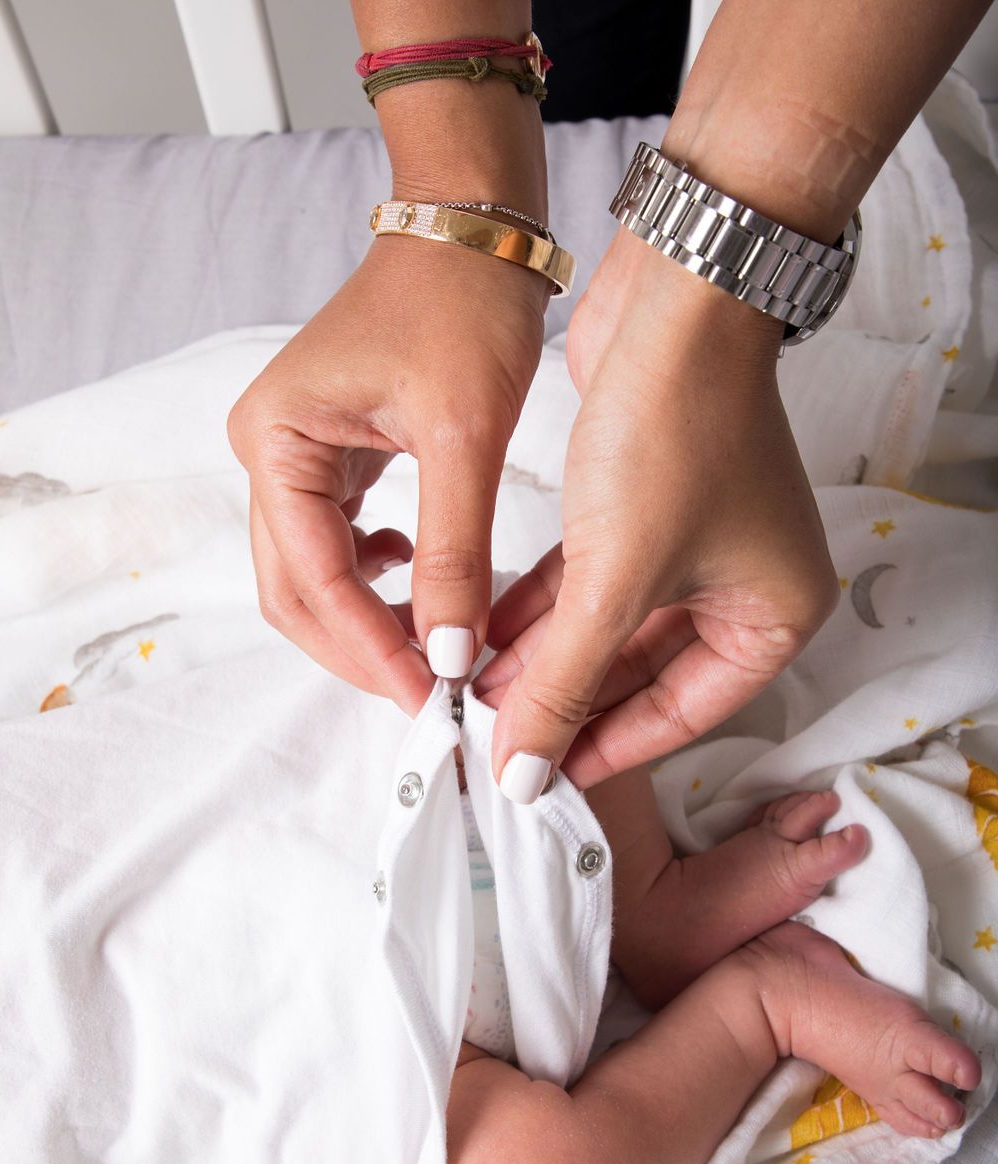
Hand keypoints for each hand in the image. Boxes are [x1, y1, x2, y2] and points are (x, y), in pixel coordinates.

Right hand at [227, 232, 546, 714]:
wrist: (474, 230)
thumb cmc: (462, 304)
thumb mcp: (464, 435)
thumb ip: (455, 552)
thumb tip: (448, 653)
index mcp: (276, 439)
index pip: (312, 577)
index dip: (368, 646)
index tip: (426, 695)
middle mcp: (269, 451)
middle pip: (295, 591)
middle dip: (360, 648)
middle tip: (428, 695)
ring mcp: (295, 456)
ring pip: (315, 577)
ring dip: (369, 623)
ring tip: (433, 653)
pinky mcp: (331, 458)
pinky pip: (338, 546)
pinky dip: (377, 583)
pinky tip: (423, 585)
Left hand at [475, 229, 838, 795]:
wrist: (673, 303)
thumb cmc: (674, 435)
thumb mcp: (615, 581)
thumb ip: (564, 684)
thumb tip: (525, 772)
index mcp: (773, 618)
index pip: (680, 716)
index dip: (603, 749)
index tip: (536, 776)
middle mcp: (743, 586)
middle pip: (642, 677)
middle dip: (564, 701)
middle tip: (495, 733)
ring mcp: (696, 545)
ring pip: (610, 629)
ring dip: (544, 657)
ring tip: (475, 689)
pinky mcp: (648, 507)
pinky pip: (595, 582)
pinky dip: (545, 608)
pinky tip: (487, 634)